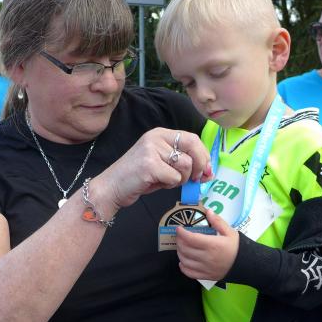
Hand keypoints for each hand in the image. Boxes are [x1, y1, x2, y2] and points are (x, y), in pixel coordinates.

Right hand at [95, 128, 211, 210]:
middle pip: (192, 146)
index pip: (192, 138)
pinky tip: (157, 184)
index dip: (204, 155)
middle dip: (200, 165)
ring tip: (166, 181)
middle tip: (197, 179)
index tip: (208, 170)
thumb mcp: (163, 164)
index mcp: (160, 134)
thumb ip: (183, 163)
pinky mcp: (149, 165)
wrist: (112, 188)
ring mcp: (152, 150)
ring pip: (185, 164)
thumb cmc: (139, 178)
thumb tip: (209, 171)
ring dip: (181, 178)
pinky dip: (169, 185)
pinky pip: (174, 177)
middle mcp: (156, 137)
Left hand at [176, 209, 237, 280]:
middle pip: (185, 249)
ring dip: (180, 252)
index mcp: (212, 244)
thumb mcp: (230, 232)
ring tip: (181, 247)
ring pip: (185, 261)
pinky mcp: (206, 276)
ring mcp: (205, 268)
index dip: (182, 233)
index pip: (191, 238)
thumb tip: (208, 211)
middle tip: (180, 236)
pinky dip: (183, 267)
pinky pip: (189, 273)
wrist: (245, 264)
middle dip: (179, 241)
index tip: (179, 229)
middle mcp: (207, 257)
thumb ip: (218, 221)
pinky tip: (183, 261)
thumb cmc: (236, 247)